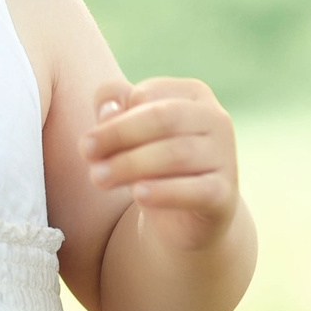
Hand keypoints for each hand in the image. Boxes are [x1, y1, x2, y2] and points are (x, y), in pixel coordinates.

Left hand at [82, 77, 239, 251]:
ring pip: (176, 153)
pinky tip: (138, 194)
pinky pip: (196, 190)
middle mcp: (215, 119)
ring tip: (98, 178)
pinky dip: (165, 191)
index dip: (113, 118)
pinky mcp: (225, 194)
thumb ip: (114, 109)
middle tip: (85, 153)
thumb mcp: (128, 132)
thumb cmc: (151, 162)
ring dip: (130, 164)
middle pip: (163, 117)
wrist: (183, 217)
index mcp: (192, 94)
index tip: (87, 142)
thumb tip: (107, 110)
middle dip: (118, 134)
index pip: (147, 94)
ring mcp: (225, 156)